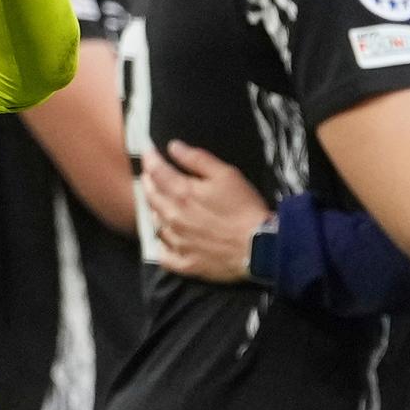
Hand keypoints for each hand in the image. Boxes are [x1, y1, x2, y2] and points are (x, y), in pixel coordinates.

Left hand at [140, 140, 269, 282]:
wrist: (261, 247)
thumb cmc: (245, 208)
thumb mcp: (226, 175)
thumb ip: (197, 159)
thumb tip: (173, 147)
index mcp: (182, 194)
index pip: (156, 172)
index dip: (150, 159)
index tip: (148, 151)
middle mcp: (173, 217)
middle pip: (151, 196)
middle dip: (148, 182)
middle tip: (150, 174)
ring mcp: (177, 242)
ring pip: (155, 223)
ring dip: (154, 210)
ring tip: (159, 203)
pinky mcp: (185, 262)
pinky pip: (163, 255)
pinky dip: (161, 245)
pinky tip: (165, 239)